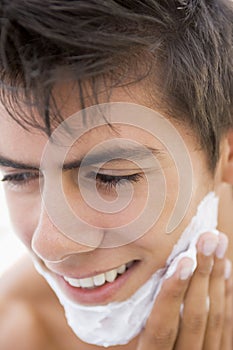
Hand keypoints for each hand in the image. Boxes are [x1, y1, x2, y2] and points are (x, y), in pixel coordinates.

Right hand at [136, 232, 232, 349]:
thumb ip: (137, 328)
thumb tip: (131, 289)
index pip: (162, 328)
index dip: (172, 294)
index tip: (182, 260)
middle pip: (194, 317)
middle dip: (202, 274)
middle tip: (208, 238)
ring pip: (215, 319)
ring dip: (218, 279)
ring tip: (218, 244)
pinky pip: (227, 326)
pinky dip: (228, 296)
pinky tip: (227, 271)